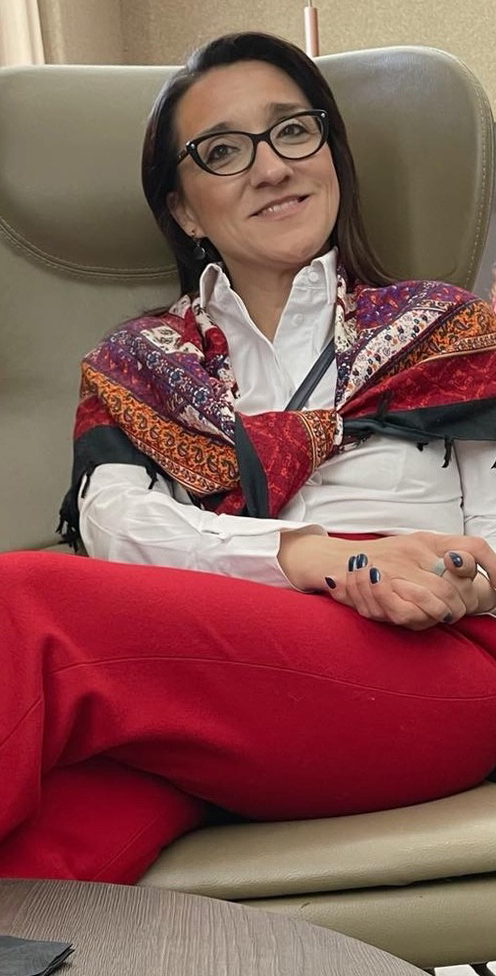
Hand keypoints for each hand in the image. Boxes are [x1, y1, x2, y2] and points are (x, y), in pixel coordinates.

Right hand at [278, 530, 495, 628]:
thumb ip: (440, 560)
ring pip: (441, 602)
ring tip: (436, 616)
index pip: (474, 549)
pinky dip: (417, 620)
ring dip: (441, 616)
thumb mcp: (412, 551)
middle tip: (452, 612)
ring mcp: (398, 568)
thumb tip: (468, 571)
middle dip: (462, 606)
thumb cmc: (376, 561)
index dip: (492, 569)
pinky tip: (414, 618)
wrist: (333, 562)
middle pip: (460, 586)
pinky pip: (410, 613)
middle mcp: (416, 550)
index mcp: (427, 540)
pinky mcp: (380, 587)